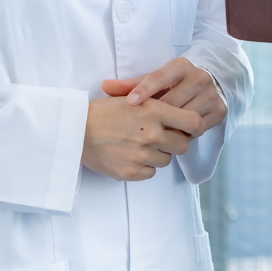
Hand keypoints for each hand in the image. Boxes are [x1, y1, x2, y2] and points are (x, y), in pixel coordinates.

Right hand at [82, 94, 204, 180]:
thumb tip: (182, 111)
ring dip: (159, 153)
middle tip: (163, 137)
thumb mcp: (134, 98)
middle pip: (183, 145)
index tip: (189, 127)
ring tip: (141, 144)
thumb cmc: (104, 111)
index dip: (194, 126)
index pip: (193, 122)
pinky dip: (145, 166)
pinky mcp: (131, 172)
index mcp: (154, 110)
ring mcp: (142, 155)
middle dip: (176, 142)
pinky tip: (131, 155)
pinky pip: (151, 172)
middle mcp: (152, 133)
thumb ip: (159, 104)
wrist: (76, 130)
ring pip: (167, 160)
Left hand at [102, 57, 227, 131]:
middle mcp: (199, 77)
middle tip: (140, 127)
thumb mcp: (156, 79)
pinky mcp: (219, 110)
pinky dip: (185, 134)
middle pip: (172, 102)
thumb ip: (131, 84)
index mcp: (181, 66)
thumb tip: (105, 86)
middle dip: (155, 117)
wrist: (212, 81)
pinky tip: (174, 135)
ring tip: (156, 133)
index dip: (144, 89)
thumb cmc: (175, 82)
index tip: (130, 102)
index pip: (159, 77)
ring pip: (185, 118)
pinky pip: (198, 129)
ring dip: (170, 128)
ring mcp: (211, 94)